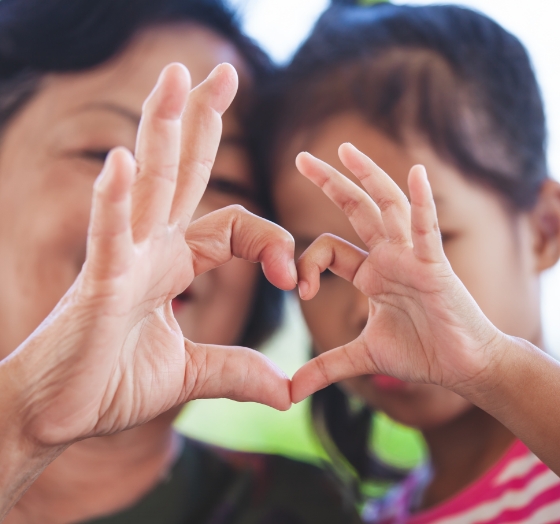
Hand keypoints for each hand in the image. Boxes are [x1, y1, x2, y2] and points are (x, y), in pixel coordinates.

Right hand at [8, 63, 295, 448]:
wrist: (55, 414)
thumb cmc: (110, 384)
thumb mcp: (190, 375)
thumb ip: (237, 371)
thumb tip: (286, 392)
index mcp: (173, 264)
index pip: (234, 227)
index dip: (271, 242)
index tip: (292, 277)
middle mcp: (149, 250)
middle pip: (181, 174)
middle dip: (200, 122)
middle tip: (220, 70)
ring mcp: (122, 261)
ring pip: (148, 187)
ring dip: (160, 130)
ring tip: (174, 76)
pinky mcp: (96, 285)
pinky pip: (108, 235)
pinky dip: (114, 200)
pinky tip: (123, 162)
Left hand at [291, 143, 502, 402]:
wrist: (462, 367)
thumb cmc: (420, 353)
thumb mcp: (362, 357)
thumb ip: (326, 367)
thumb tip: (289, 393)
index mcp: (370, 272)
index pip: (329, 249)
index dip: (306, 262)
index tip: (298, 290)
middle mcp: (388, 257)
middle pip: (356, 210)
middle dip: (330, 183)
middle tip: (302, 157)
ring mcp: (411, 257)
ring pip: (387, 208)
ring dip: (368, 177)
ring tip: (346, 149)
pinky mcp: (434, 266)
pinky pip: (426, 230)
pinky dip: (422, 203)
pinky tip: (415, 173)